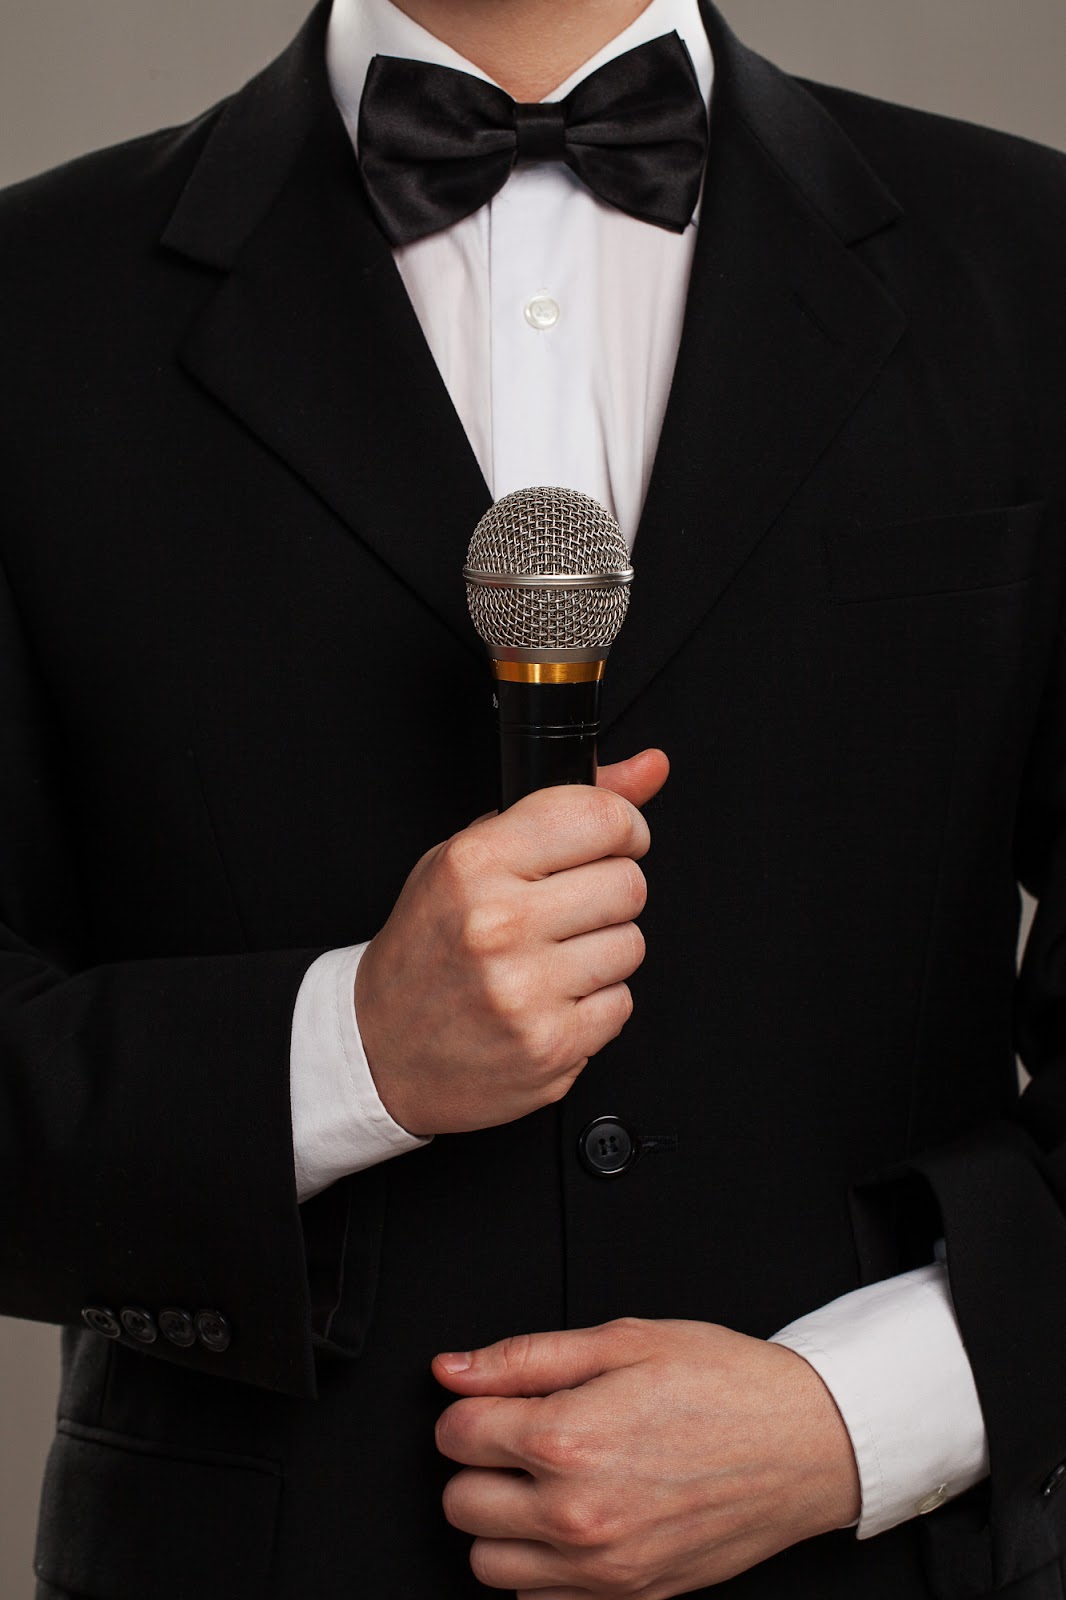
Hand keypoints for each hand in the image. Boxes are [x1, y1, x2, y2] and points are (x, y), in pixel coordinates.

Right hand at [355, 750, 668, 1135]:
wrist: (384, 1047)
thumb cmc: (429, 945)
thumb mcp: (472, 856)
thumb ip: (563, 808)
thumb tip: (652, 768)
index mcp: (474, 864)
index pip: (599, 817)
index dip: (624, 825)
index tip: (618, 838)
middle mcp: (499, 924)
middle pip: (628, 884)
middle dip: (610, 891)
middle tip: (570, 907)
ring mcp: (525, 990)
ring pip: (632, 944)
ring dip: (604, 949)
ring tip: (552, 957)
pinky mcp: (550, 1045)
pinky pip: (621, 1004)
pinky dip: (596, 1003)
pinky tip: (550, 998)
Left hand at [433, 1318, 861, 1596]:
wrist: (806, 1441)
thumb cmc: (724, 1384)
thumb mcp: (623, 1340)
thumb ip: (525, 1357)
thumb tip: (453, 1368)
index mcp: (569, 1440)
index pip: (455, 1435)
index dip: (471, 1408)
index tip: (495, 1401)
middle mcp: (578, 1514)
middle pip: (460, 1502)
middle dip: (480, 1463)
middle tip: (523, 1436)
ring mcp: (603, 1567)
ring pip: (489, 1564)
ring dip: (502, 1523)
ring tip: (545, 1482)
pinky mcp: (630, 1597)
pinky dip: (542, 1566)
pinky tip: (575, 1521)